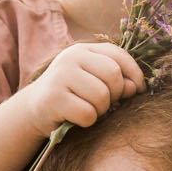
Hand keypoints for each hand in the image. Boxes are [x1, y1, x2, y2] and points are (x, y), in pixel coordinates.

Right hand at [25, 41, 144, 136]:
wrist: (34, 109)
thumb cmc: (72, 95)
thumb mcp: (93, 81)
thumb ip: (116, 79)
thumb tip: (136, 87)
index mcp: (84, 50)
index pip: (119, 56)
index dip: (135, 74)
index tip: (137, 90)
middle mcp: (71, 57)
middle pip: (113, 75)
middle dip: (115, 95)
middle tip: (103, 103)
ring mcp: (60, 76)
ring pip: (101, 96)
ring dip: (100, 110)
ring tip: (88, 109)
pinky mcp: (53, 98)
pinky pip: (87, 113)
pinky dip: (87, 121)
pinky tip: (76, 118)